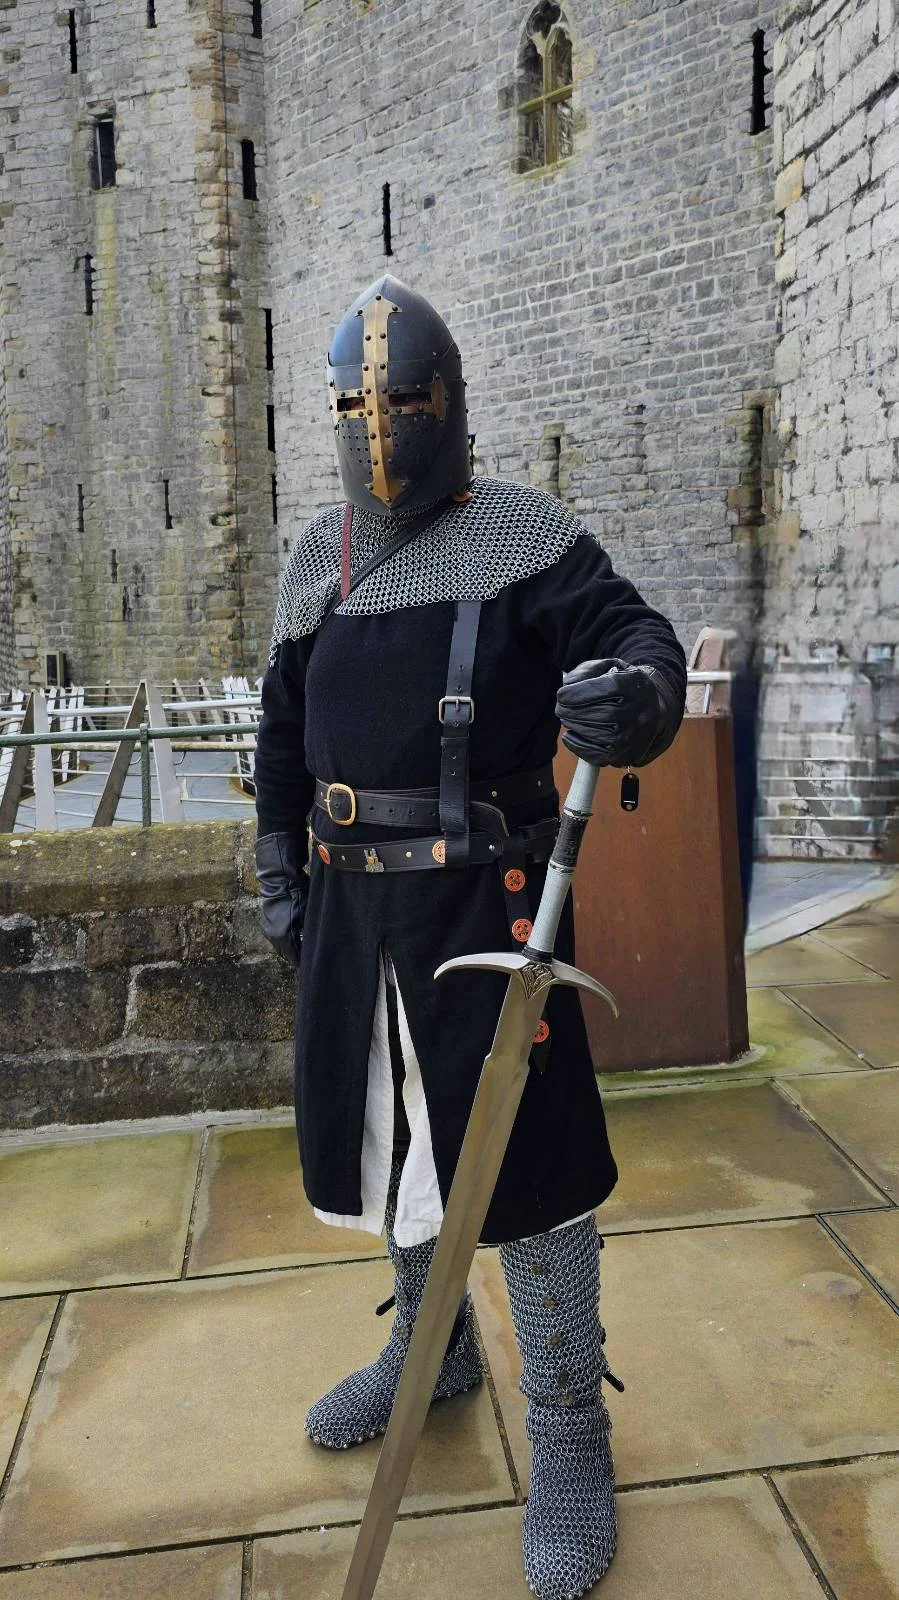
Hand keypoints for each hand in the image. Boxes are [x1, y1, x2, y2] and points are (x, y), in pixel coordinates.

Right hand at [254, 832, 308, 968]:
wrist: (280, 879)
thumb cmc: (297, 895)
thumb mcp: (309, 915)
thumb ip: (311, 932)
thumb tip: (316, 943)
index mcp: (284, 938)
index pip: (294, 957)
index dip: (303, 961)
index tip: (310, 963)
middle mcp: (273, 936)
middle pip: (286, 953)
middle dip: (296, 955)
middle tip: (307, 956)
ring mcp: (268, 928)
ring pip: (280, 945)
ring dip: (289, 946)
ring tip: (300, 946)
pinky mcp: (266, 921)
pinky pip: (275, 935)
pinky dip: (283, 937)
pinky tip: (291, 934)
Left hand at [555, 658, 665, 766]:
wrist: (651, 711)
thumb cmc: (623, 687)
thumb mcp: (610, 668)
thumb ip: (588, 671)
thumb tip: (568, 684)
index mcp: (634, 686)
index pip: (605, 689)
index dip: (578, 693)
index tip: (562, 695)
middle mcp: (638, 712)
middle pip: (599, 714)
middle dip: (572, 711)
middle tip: (561, 708)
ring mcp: (633, 737)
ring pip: (596, 734)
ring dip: (574, 726)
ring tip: (568, 719)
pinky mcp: (624, 755)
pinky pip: (596, 754)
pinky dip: (577, 745)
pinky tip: (571, 735)